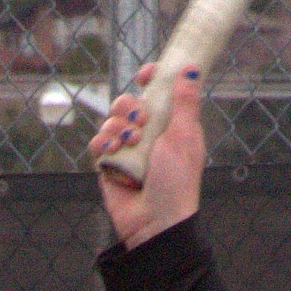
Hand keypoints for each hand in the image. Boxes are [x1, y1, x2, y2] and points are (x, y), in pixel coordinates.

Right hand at [89, 64, 206, 248]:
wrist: (155, 221)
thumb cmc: (176, 182)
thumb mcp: (184, 137)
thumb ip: (185, 102)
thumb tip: (191, 69)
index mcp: (172, 127)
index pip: (159, 93)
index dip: (152, 80)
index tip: (146, 74)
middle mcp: (150, 135)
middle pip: (129, 102)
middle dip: (131, 107)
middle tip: (141, 121)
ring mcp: (128, 149)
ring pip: (112, 120)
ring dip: (118, 128)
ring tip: (129, 145)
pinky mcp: (110, 163)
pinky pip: (98, 141)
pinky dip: (104, 143)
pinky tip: (113, 152)